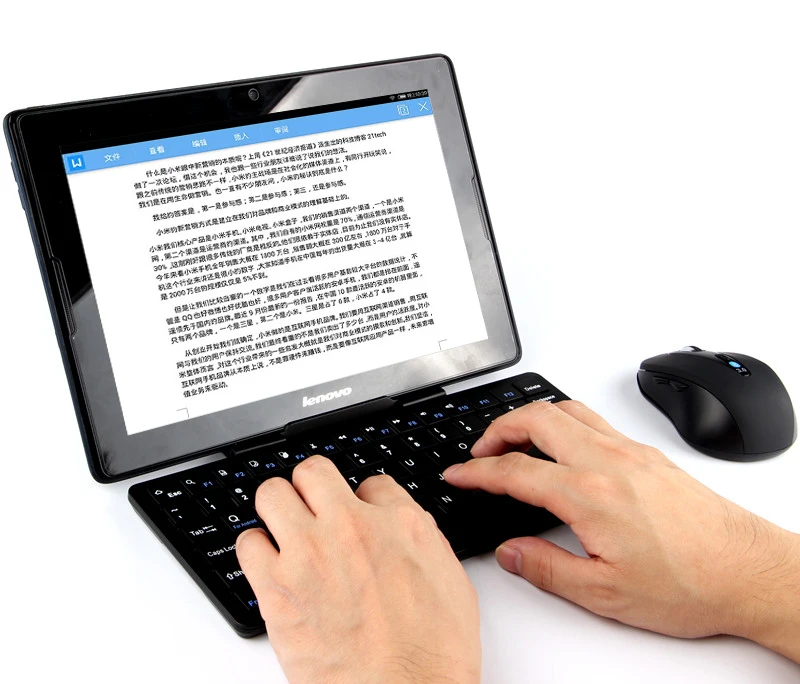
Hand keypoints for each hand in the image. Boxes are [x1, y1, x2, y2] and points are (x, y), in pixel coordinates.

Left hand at [236, 456, 480, 683]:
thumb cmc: (433, 655)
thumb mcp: (452, 582)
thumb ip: (424, 541)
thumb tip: (406, 525)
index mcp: (399, 523)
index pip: (371, 482)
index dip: (364, 499)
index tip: (359, 513)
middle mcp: (351, 528)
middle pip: (313, 470)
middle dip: (312, 486)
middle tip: (314, 506)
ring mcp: (308, 554)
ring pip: (271, 494)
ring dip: (278, 509)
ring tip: (285, 529)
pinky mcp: (275, 588)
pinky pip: (247, 543)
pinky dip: (255, 548)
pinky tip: (269, 563)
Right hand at [444, 400, 799, 660]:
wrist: (747, 571)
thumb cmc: (689, 583)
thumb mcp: (604, 594)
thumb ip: (546, 568)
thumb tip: (510, 551)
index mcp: (589, 495)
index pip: (514, 471)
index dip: (476, 472)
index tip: (458, 475)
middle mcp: (607, 461)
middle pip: (535, 418)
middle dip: (496, 428)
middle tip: (479, 451)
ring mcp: (629, 450)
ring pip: (565, 409)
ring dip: (530, 417)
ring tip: (514, 440)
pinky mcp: (647, 452)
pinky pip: (593, 418)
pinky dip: (563, 420)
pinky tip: (563, 443)